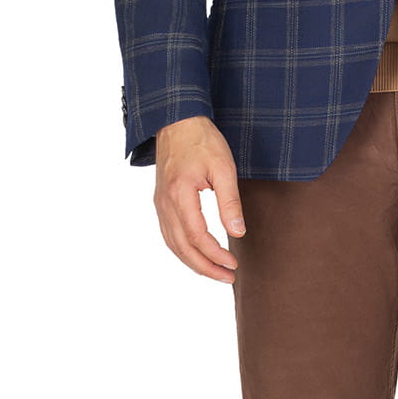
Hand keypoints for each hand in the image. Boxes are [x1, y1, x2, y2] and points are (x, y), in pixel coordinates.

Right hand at [153, 116, 245, 280]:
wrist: (177, 121)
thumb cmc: (203, 141)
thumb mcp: (224, 168)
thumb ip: (230, 202)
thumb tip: (237, 232)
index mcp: (180, 194)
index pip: (197, 236)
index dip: (215, 255)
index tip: (233, 264)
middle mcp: (165, 203)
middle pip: (182, 247)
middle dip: (205, 267)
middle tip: (228, 277)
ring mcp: (160, 203)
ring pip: (173, 244)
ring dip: (193, 263)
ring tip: (216, 272)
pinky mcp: (161, 202)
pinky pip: (169, 234)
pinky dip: (183, 250)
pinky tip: (197, 255)